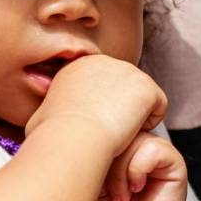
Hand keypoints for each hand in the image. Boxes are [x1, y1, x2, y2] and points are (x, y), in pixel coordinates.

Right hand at [24, 54, 167, 156]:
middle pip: (123, 89)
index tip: (93, 126)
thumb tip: (44, 117)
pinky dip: (148, 123)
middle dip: (120, 110)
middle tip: (107, 132)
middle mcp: (104, 62)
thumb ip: (51, 110)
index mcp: (78, 66)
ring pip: (141, 97)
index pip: (103, 85)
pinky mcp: (146, 85)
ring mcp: (127, 71)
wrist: (73, 138)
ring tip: (116, 134)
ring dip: (133, 117)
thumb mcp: (42, 117)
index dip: (102, 108)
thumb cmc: (53, 136)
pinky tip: (130, 132)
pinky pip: (158, 107)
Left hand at [92, 131, 187, 200]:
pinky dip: (138, 170)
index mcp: (120, 141)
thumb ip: (89, 155)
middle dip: (107, 160)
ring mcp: (156, 148)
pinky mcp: (173, 159)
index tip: (92, 178)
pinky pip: (151, 148)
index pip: (104, 126)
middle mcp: (138, 140)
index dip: (95, 149)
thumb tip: (81, 136)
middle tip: (104, 190)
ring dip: (121, 172)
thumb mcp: (91, 180)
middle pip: (118, 131)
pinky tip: (136, 188)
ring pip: (133, 139)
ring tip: (121, 196)